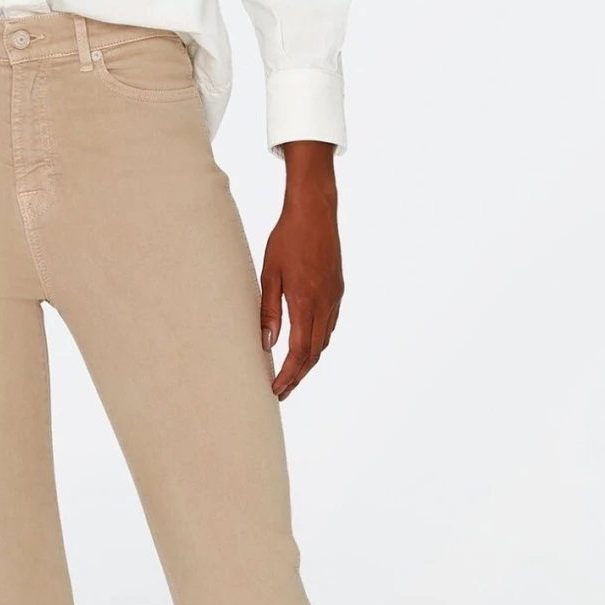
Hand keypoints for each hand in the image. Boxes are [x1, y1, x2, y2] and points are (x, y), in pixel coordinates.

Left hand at [259, 141, 342, 399]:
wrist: (316, 211)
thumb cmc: (287, 238)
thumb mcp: (270, 273)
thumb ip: (269, 310)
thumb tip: (267, 344)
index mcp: (306, 301)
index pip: (299, 351)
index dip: (289, 375)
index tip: (276, 390)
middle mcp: (325, 304)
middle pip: (314, 353)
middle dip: (297, 376)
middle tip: (280, 392)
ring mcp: (334, 298)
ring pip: (323, 341)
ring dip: (308, 361)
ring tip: (290, 374)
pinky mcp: (337, 290)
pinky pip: (329, 326)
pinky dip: (317, 343)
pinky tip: (304, 346)